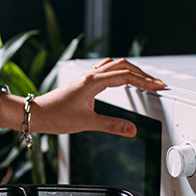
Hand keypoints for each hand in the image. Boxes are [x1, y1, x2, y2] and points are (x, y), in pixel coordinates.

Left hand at [32, 58, 165, 136]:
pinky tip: (122, 79)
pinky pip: (106, 69)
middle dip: (142, 74)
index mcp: (92, 82)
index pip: (125, 76)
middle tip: (156, 84)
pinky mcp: (84, 82)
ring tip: (144, 80)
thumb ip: (111, 125)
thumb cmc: (56, 116)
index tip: (158, 86)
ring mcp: (87, 77)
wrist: (37, 113)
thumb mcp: (86, 123)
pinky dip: (119, 72)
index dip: (144, 81)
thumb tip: (131, 129)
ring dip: (132, 70)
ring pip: (115, 65)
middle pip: (123, 66)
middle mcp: (90, 76)